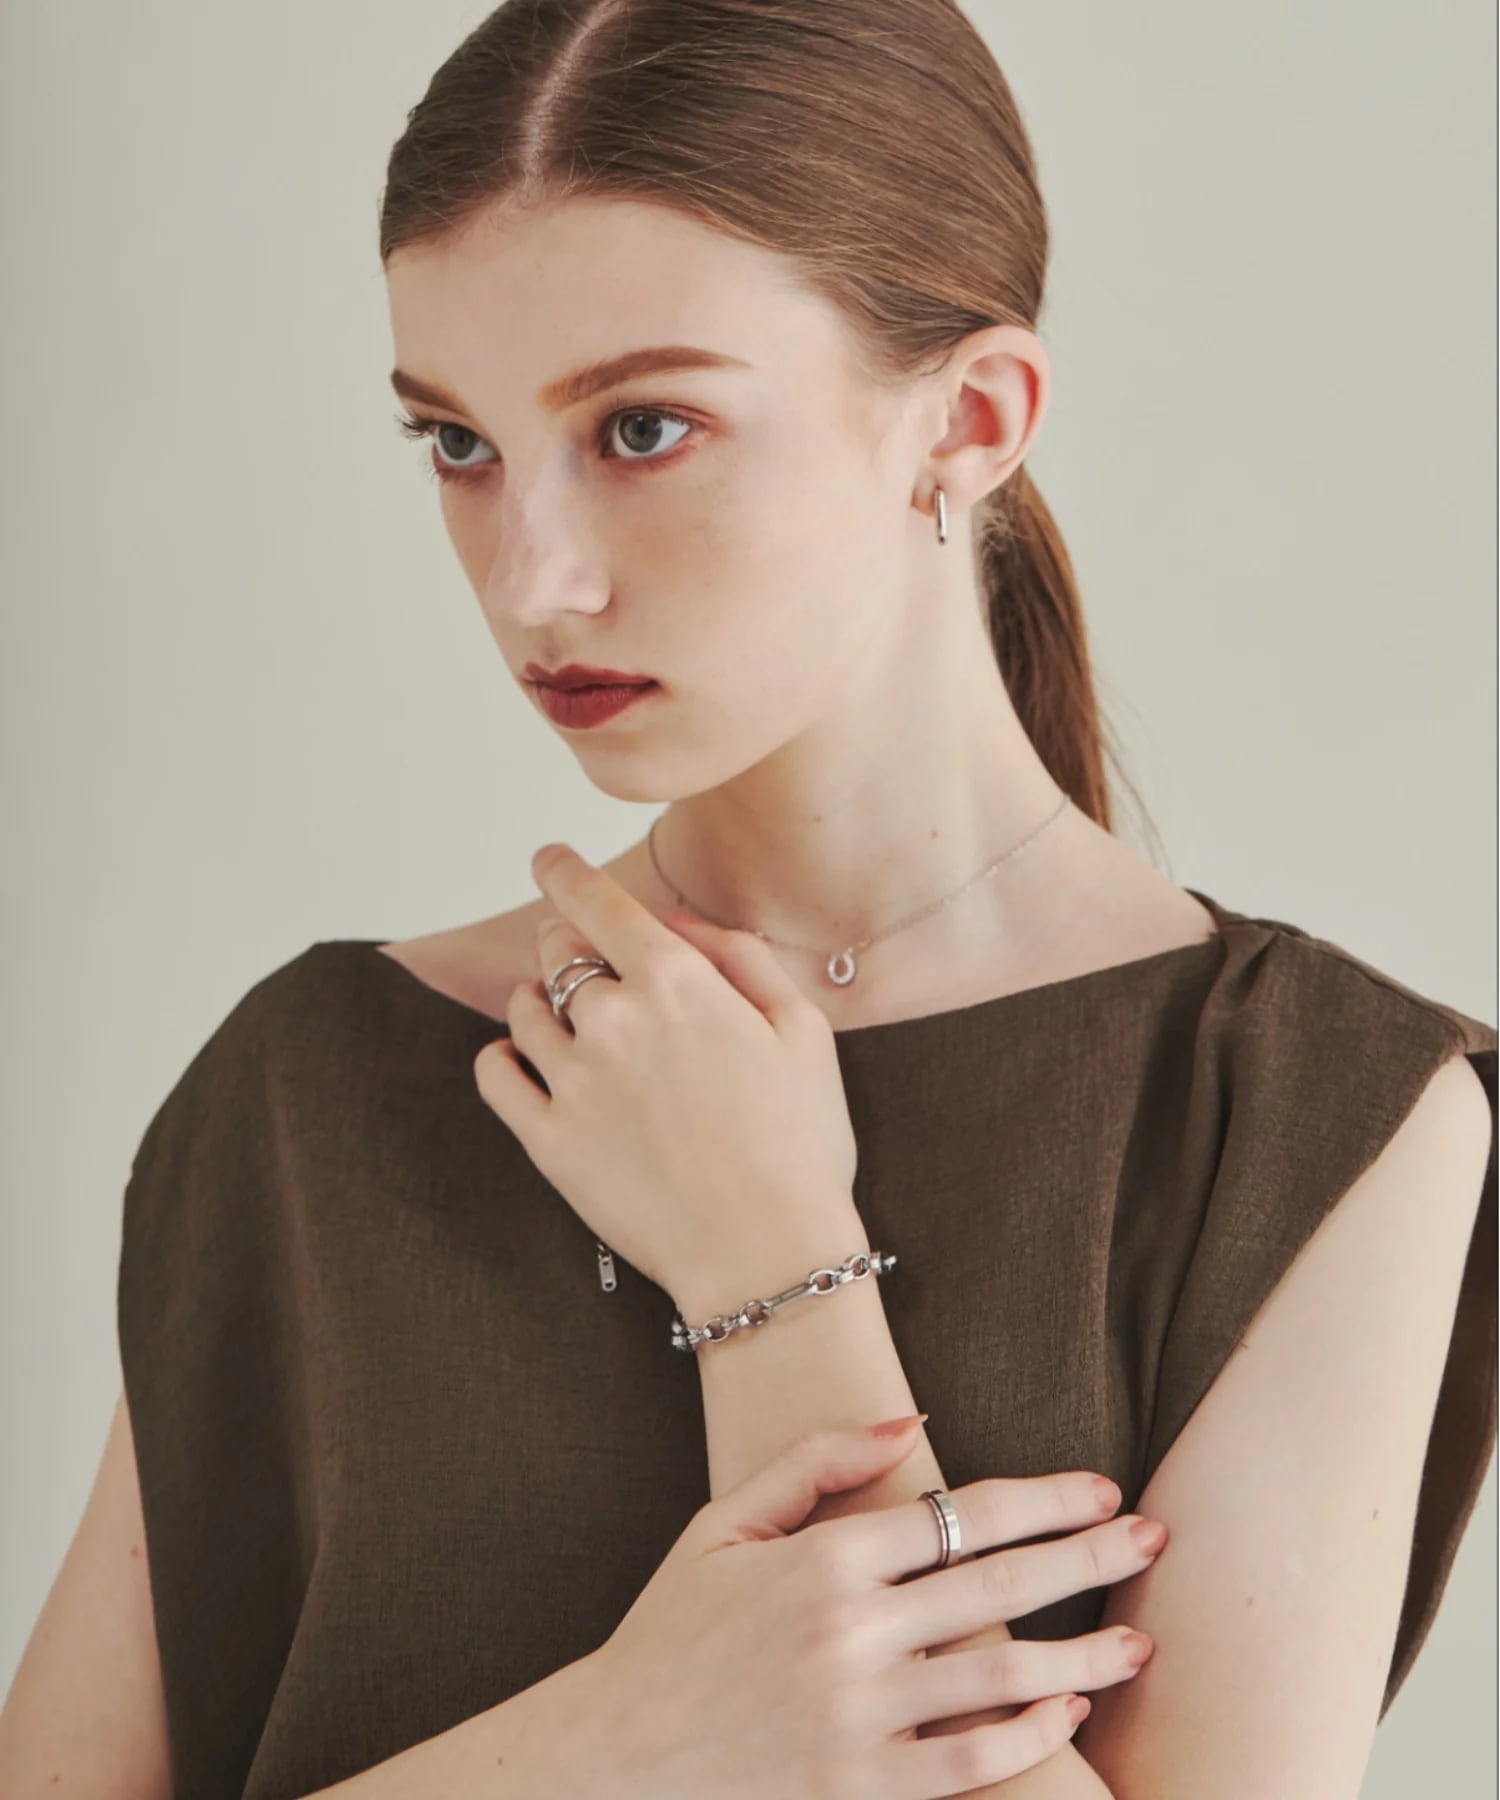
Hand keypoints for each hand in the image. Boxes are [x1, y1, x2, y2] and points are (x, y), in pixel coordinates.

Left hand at [472, 842, 861, 1300]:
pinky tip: (521, 1063)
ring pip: (525, 1010)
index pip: (598, 902)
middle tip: (580, 956)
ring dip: (538, 1000)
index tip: (550, 859)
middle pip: (560, 952)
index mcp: (677, 983)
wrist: (768, 1253)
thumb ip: (740, 958)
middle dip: (566, 943)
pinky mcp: (548, 1141)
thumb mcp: (802, 1031)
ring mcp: (574, 1081)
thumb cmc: (799, 1143)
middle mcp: (614, 1019)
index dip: (566, 871)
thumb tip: (680, 925)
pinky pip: (495, 1076)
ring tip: (560, 1016)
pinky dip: (501, 1058)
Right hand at [572, 1417, 1161, 1799]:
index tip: (1100, 1487)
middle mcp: (848, 1634)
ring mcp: (859, 1720)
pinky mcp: (860, 1792)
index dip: (1042, 1497)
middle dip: (1090, 1556)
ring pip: (1003, 1678)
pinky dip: (1029, 1736)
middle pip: (1001, 1584)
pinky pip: (971, 1763)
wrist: (609, 1762)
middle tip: (1152, 1536)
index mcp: (820, 1560)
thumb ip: (814, 1465)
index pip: (961, 1514)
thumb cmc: (669, 1636)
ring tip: (1138, 1641)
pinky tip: (1067, 1712)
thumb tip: (911, 1420)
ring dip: (1084, 1655)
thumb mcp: (721, 1526)